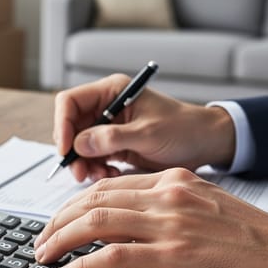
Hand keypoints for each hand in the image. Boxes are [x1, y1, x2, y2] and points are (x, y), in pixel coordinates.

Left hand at [33, 168, 267, 267]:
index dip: (76, 202)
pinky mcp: (170, 257)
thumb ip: (172, 208)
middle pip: (93, 199)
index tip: (60, 219)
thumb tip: (138, 224)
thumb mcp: (209, 207)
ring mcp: (167, 225)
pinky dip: (82, 265)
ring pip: (94, 222)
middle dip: (58, 219)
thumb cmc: (257, 241)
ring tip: (43, 255)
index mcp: (175, 182)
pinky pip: (111, 257)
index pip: (110, 185)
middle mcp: (167, 196)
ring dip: (60, 239)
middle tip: (41, 238)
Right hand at [54, 74, 236, 181]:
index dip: (62, 125)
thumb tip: (78, 144)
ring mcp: (109, 127)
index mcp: (112, 91)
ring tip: (101, 175)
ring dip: (85, 164)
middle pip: (70, 127)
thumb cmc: (183, 129)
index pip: (70, 102)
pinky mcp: (114, 145)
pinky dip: (97, 169)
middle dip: (73, 151)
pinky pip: (93, 158)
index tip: (66, 149)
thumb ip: (112, 138)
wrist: (205, 144)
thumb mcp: (148, 133)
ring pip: (79, 146)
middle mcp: (106, 107)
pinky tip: (112, 175)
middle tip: (81, 173)